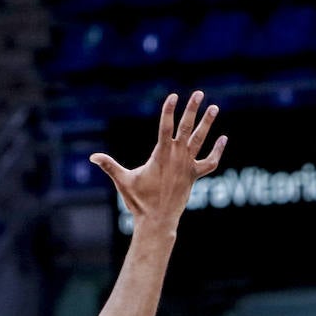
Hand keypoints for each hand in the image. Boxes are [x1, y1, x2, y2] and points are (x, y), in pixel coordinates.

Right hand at [89, 91, 225, 224]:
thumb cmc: (139, 202)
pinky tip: (223, 139)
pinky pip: (210, 162)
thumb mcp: (123, 181)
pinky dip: (217, 151)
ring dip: (208, 123)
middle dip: (192, 110)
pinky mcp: (194, 176)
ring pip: (200, 140)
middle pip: (186, 128)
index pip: (165, 127)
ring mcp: (187, 165)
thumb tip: (92, 157)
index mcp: (161, 155)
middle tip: (198, 94)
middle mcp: (177, 157)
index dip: (169, 110)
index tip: (173, 96)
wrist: (157, 221)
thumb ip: (109, 166)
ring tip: (214, 108)